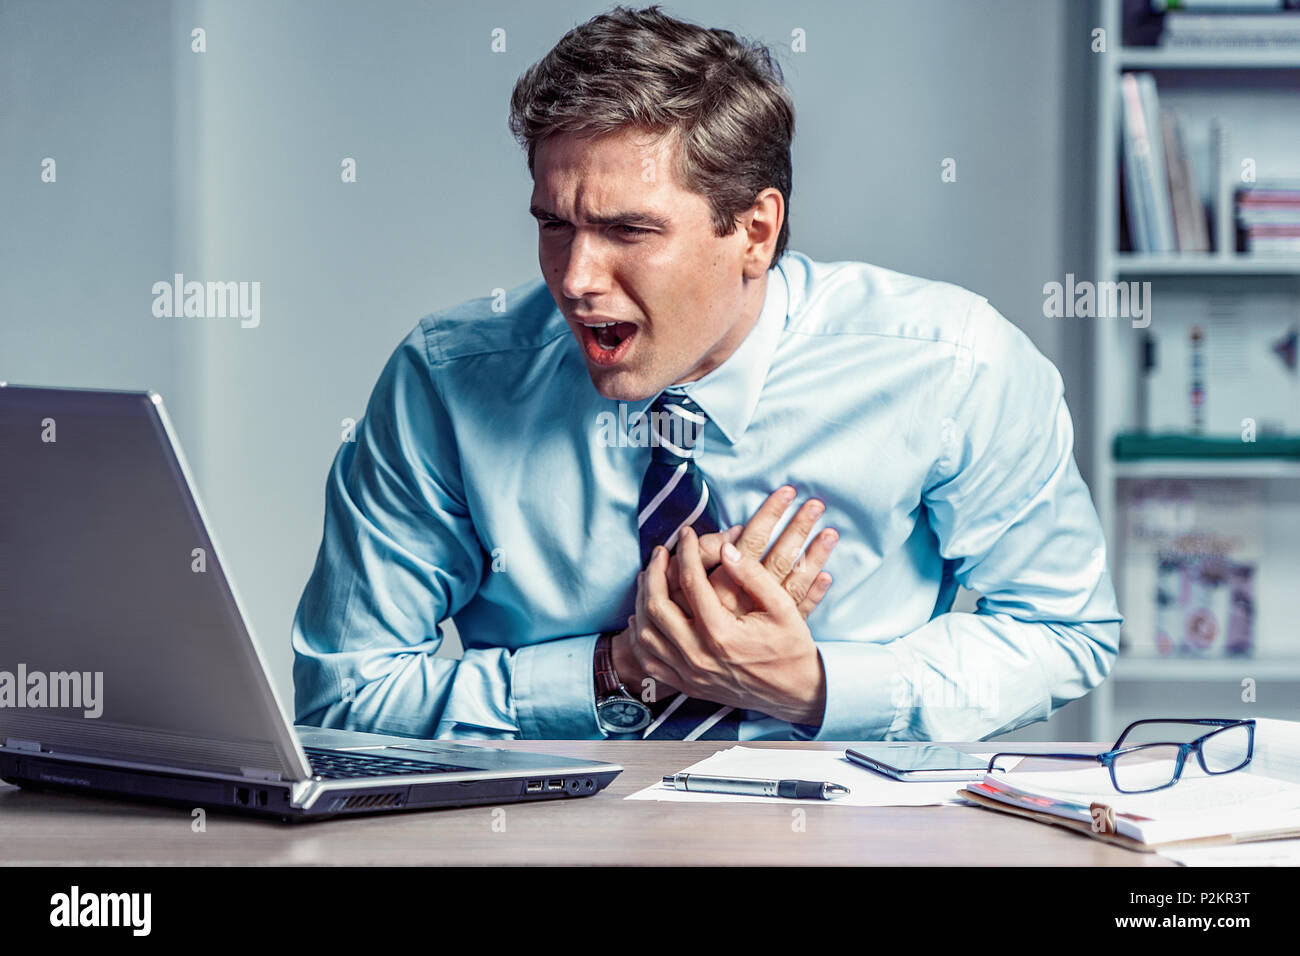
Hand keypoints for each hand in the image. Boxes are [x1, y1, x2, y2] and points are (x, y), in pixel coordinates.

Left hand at [611, 488, 837, 704]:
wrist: (796, 693)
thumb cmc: (791, 647)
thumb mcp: (783, 607)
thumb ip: (753, 576)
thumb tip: (725, 548)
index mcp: (722, 634)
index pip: (691, 582)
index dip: (686, 551)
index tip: (686, 533)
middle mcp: (699, 656)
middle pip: (657, 606)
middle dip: (655, 572)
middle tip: (661, 551)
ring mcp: (690, 675)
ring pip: (645, 635)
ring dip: (642, 601)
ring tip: (650, 577)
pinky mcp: (688, 686)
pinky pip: (649, 662)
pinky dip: (640, 638)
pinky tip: (644, 616)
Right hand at [666, 486, 836, 619]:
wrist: (700, 669)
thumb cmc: (685, 622)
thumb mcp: (682, 590)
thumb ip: (704, 559)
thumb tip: (733, 535)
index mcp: (726, 583)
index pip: (752, 540)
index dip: (769, 514)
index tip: (787, 492)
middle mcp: (749, 599)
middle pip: (780, 557)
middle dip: (798, 528)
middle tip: (816, 503)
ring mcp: (765, 618)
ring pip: (796, 581)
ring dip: (815, 554)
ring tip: (831, 531)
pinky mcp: (775, 633)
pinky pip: (801, 610)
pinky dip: (816, 593)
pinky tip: (828, 576)